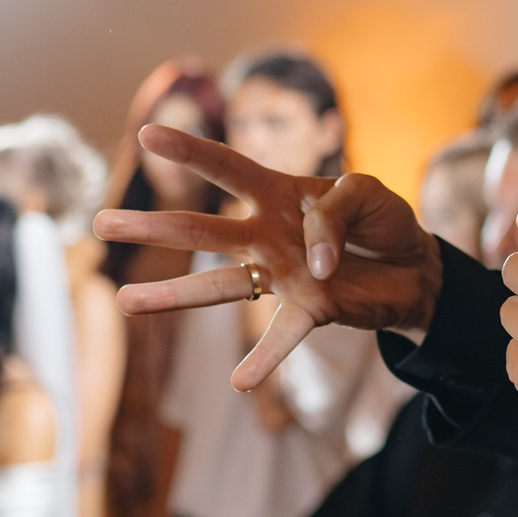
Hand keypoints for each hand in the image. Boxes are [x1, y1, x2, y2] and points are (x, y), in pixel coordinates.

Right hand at [96, 126, 442, 390]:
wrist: (416, 265)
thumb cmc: (383, 221)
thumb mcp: (368, 194)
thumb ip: (334, 213)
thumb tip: (310, 261)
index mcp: (280, 193)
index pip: (228, 167)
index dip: (191, 150)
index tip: (148, 133)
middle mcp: (268, 235)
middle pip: (202, 229)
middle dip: (152, 227)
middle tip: (101, 224)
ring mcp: (283, 277)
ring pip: (220, 286)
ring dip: (174, 296)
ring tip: (126, 303)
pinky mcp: (310, 312)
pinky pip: (281, 339)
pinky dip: (263, 363)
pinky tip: (238, 383)